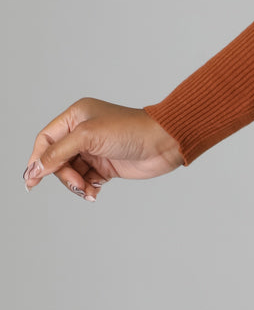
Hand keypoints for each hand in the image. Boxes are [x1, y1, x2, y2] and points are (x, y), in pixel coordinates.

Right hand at [22, 100, 183, 200]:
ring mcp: (95, 150)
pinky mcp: (106, 166)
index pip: (46, 139)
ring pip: (71, 172)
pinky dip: (87, 188)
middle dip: (63, 175)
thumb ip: (58, 153)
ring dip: (76, 185)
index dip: (37, 160)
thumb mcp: (88, 137)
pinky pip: (86, 181)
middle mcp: (83, 132)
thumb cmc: (129, 130)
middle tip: (76, 184)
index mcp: (75, 116)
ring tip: (88, 190)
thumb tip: (34, 170)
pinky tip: (94, 193)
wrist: (164, 142)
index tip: (32, 181)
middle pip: (57, 160)